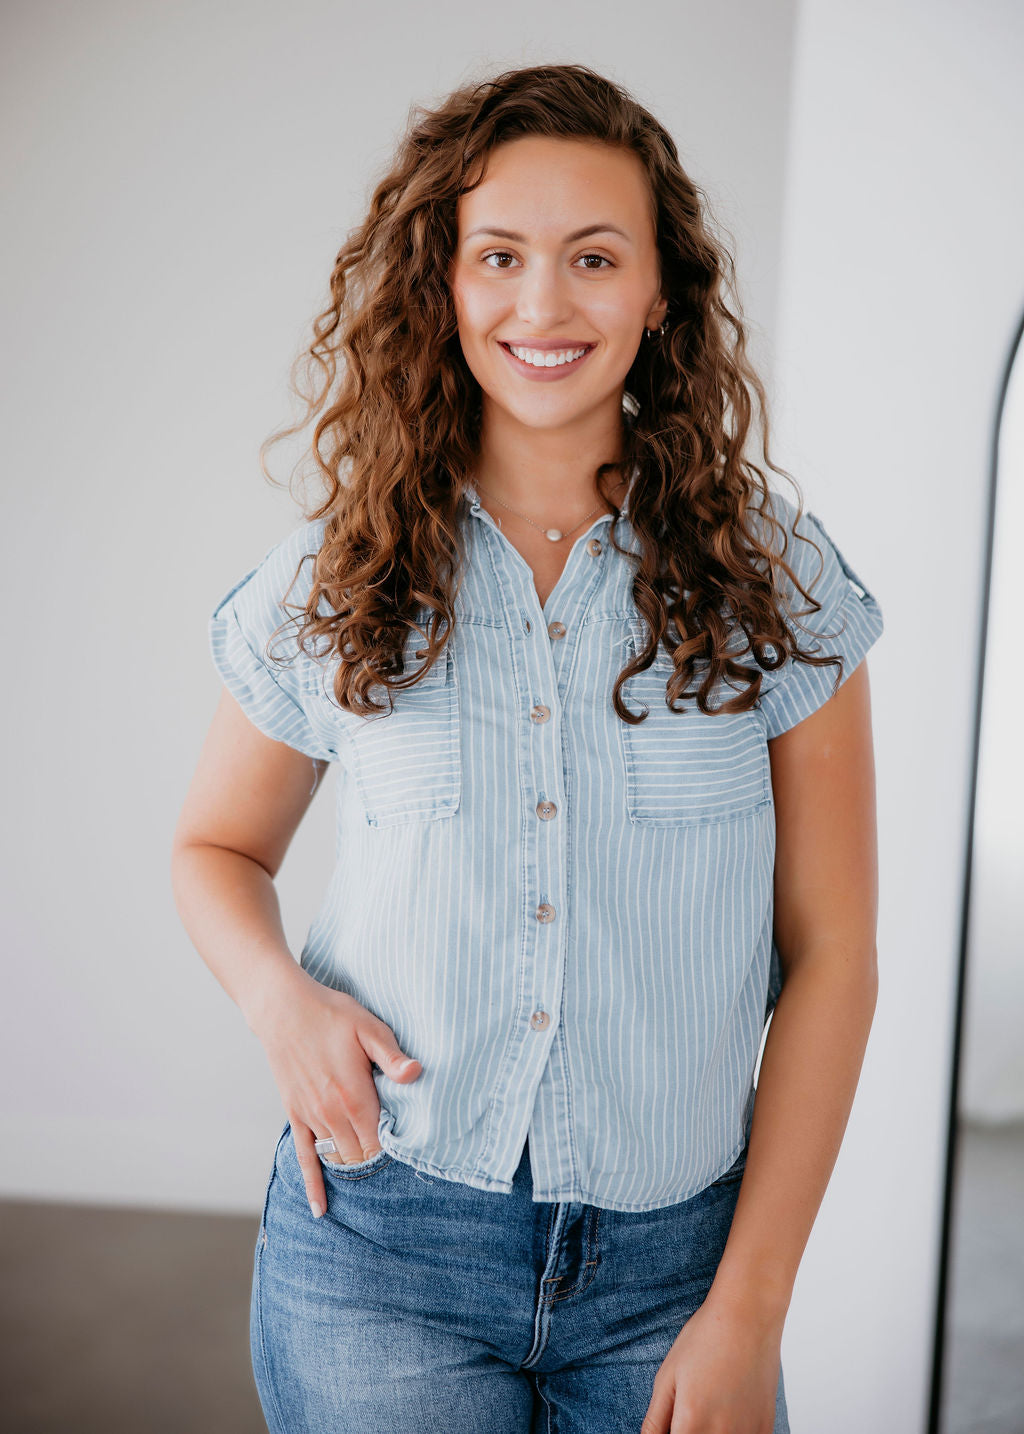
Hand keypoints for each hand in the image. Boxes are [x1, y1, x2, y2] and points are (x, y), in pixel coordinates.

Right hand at [248, 965, 420, 1218]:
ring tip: (371, 1182)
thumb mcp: (368, 1028)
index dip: (396, 1150)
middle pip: (361, 1155)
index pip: (381, 1142)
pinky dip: (313, 1185)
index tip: (410, 1152)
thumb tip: (417, 1074)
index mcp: (355, 1096)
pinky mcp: (295, 1114)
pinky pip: (304, 1157)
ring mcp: (311, 1117)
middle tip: (395, 1165)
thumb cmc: (330, 1014)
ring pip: (337, 1158)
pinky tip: (321, 1209)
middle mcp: (332, 1114)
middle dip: (378, 1162)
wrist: (283, 1009)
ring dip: (354, 1167)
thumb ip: (392, 1057)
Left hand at [640, 1292, 782, 1433]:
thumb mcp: (667, 1377)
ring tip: (707, 1408)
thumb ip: (655, 1421)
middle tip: (686, 1413)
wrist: (748, 1315)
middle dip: (686, 1433)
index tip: (671, 1424)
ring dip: (710, 1433)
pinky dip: (732, 1432)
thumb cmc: (706, 1339)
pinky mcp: (765, 1429)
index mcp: (691, 1424)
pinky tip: (728, 1412)